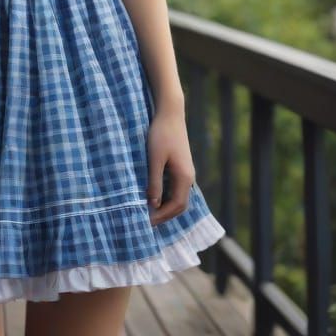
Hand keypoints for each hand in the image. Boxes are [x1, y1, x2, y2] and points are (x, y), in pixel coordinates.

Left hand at [145, 108, 195, 225]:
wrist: (170, 113)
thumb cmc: (161, 134)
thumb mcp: (155, 159)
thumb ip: (154, 182)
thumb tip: (152, 205)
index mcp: (184, 177)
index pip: (176, 206)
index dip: (161, 216)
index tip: (146, 222)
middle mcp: (188, 177)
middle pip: (180, 205)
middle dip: (165, 215)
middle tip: (147, 221)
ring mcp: (186, 171)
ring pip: (179, 197)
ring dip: (166, 207)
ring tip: (150, 212)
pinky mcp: (182, 166)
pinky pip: (177, 188)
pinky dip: (167, 197)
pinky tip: (155, 196)